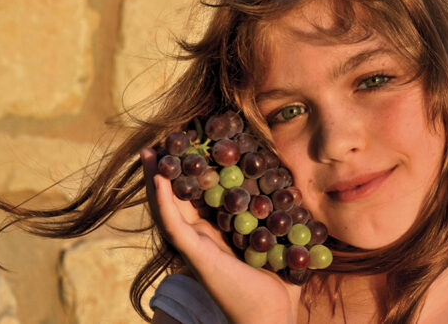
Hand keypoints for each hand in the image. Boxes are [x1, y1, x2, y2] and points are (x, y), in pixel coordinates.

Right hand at [141, 148, 301, 322]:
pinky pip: (174, 225)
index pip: (198, 196)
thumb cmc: (278, 283)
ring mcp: (195, 246)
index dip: (191, 171)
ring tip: (150, 152)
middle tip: (160, 141)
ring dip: (157, 179)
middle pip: (176, 197)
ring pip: (168, 207)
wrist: (271, 316)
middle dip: (167, 169)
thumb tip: (297, 189)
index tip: (190, 143)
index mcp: (217, 233)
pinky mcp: (196, 255)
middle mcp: (201, 237)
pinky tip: (158, 179)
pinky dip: (164, 201)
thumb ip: (280, 216)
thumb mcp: (278, 239)